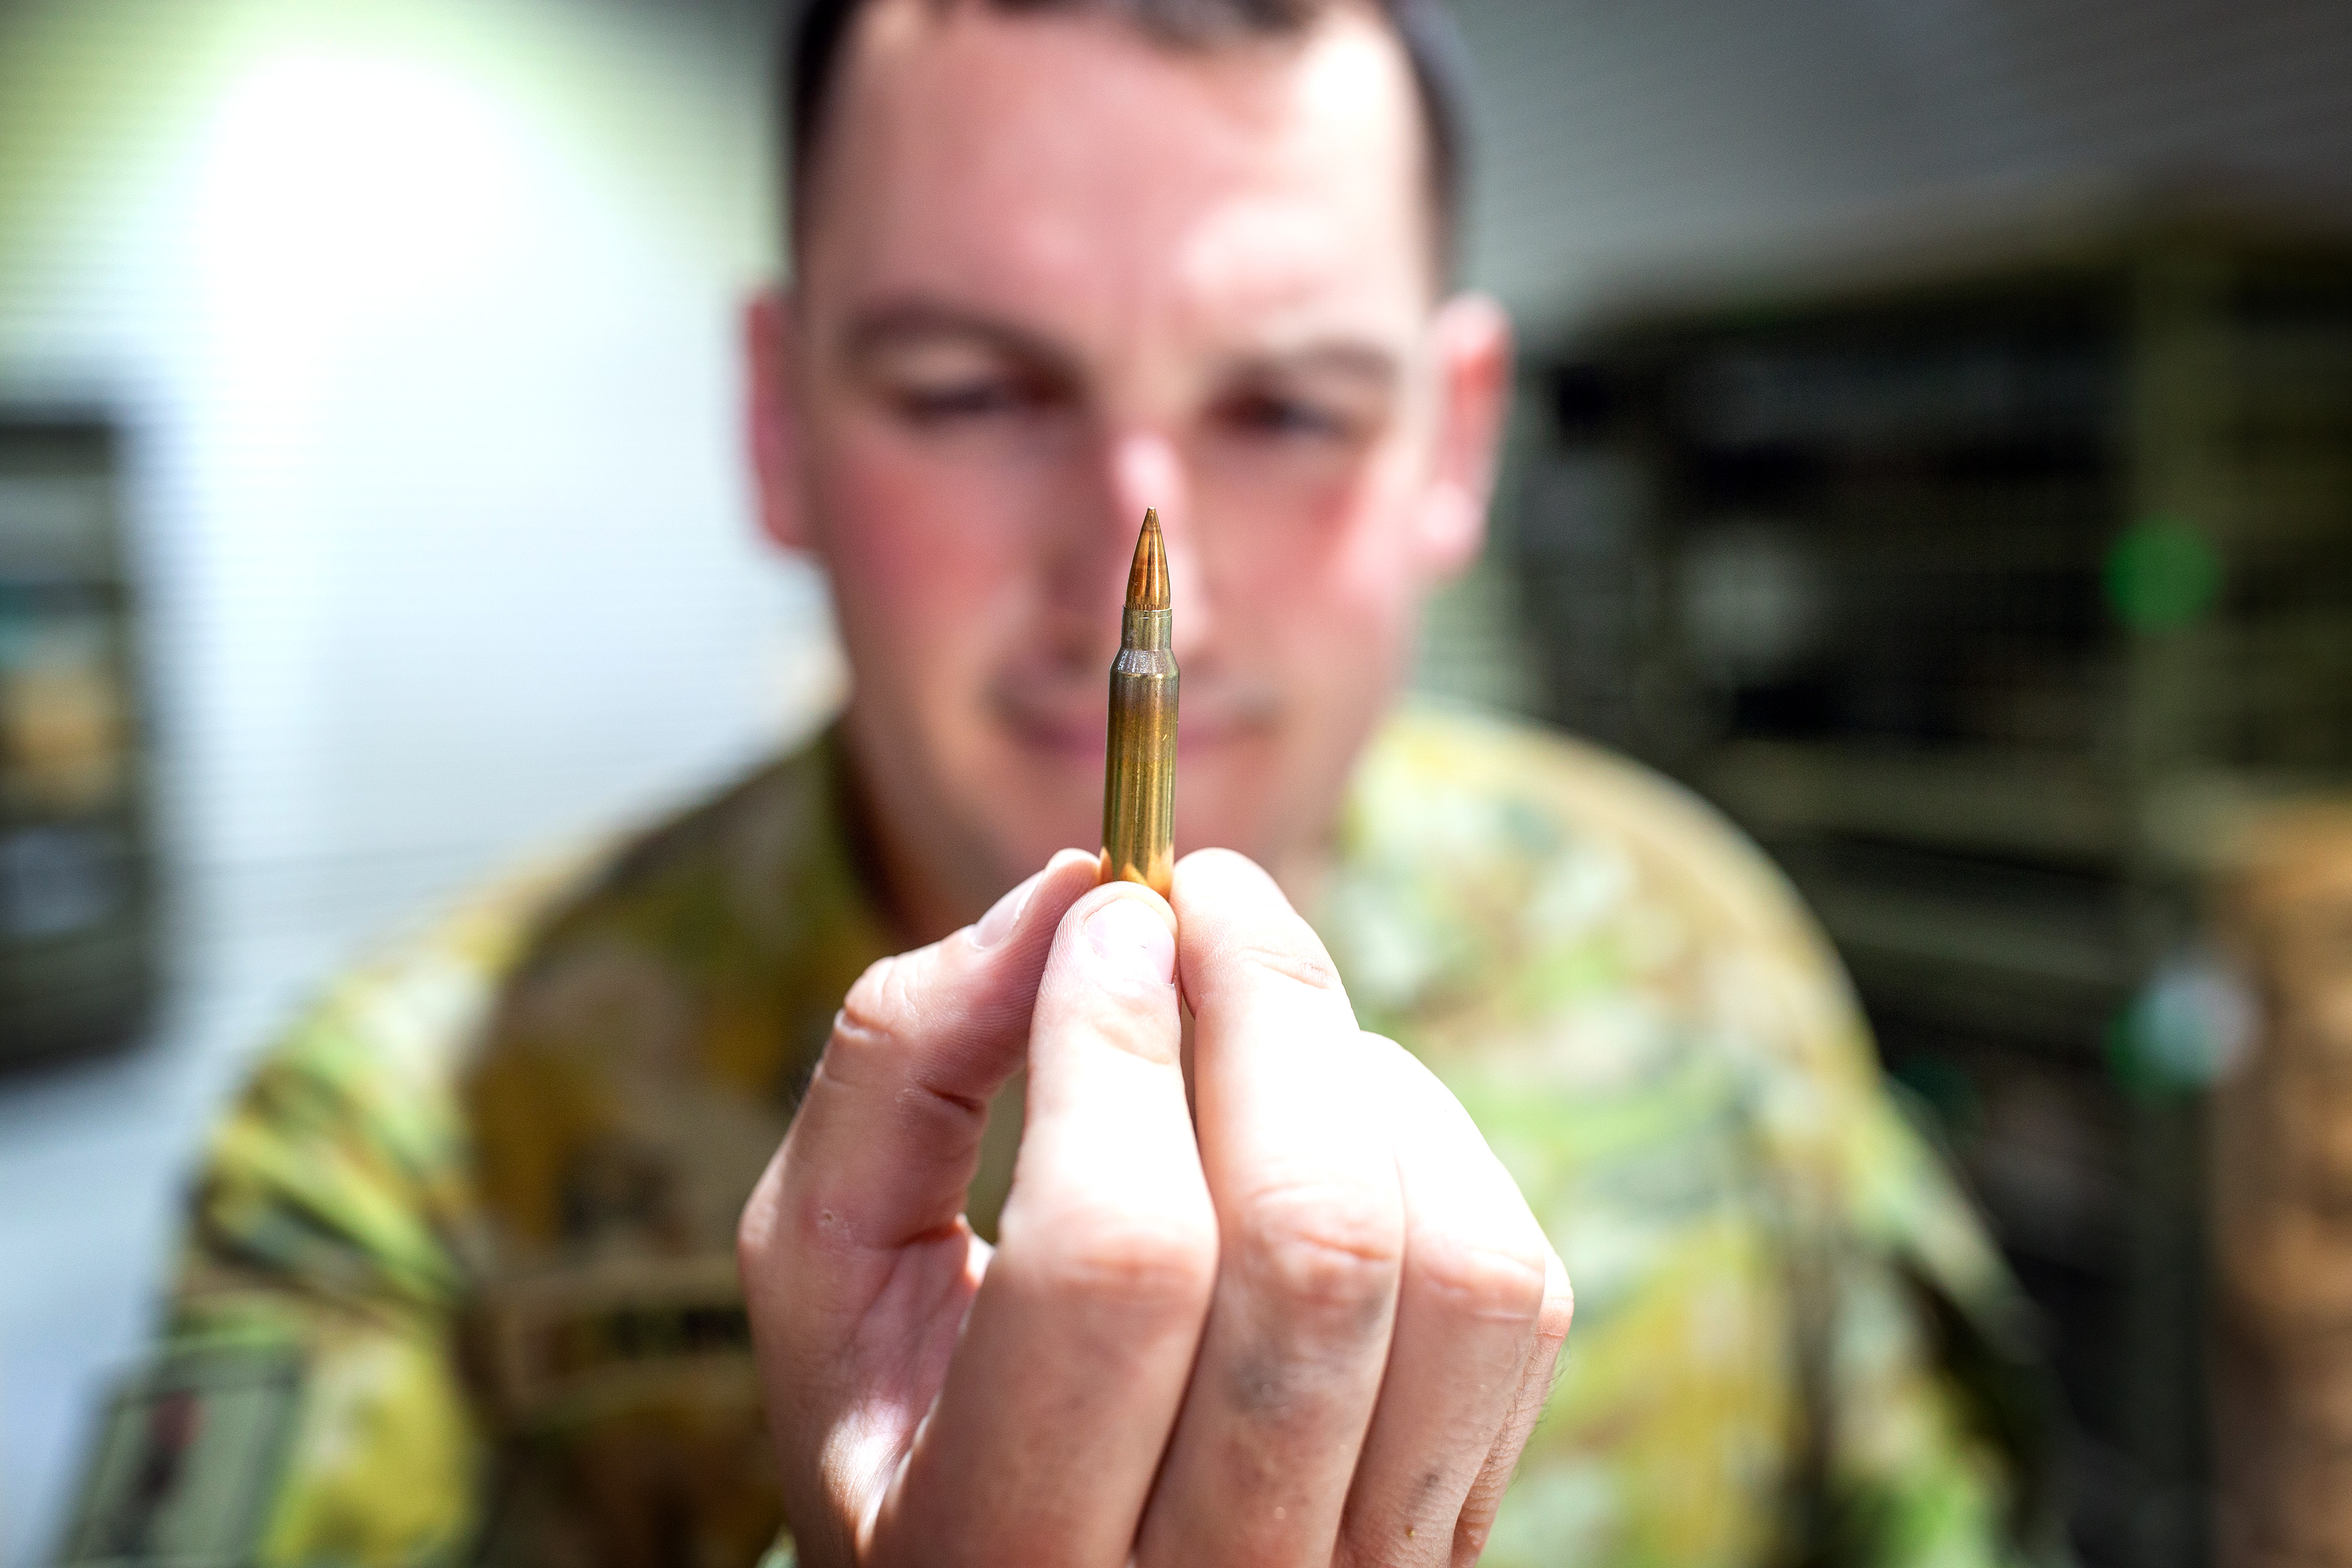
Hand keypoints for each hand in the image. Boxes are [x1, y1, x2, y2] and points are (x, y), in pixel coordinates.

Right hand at [737, 847, 1571, 1565]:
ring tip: (1260, 1018)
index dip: (1117, 1042)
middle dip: (1266, 1006)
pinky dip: (1435, 1146)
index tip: (1103, 906)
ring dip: (1357, 1078)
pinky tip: (1332, 1121)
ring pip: (1446, 1265)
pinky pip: (1510, 1294)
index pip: (1116, 1256)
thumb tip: (1066, 897)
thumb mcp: (826, 1277)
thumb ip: (897, 1074)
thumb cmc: (909, 1418)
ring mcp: (1362, 1567)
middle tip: (1204, 891)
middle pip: (1309, 1243)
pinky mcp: (1461, 1516)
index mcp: (999, 1539)